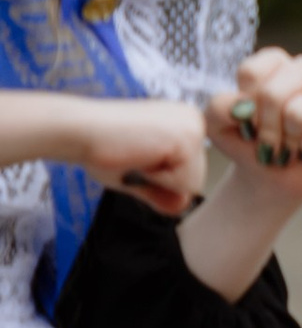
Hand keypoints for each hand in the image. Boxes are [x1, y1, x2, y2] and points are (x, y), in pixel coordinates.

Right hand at [72, 96, 208, 217]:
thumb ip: (163, 191)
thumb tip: (182, 207)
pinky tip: (139, 155)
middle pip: (196, 179)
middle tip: (134, 155)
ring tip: (136, 155)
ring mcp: (193, 127)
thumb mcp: (139, 174)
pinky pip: (184, 184)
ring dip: (158, 180)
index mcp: (184, 124)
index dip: (159, 177)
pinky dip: (157, 180)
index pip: (190, 173)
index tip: (136, 154)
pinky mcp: (188, 137)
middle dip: (161, 180)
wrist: (79, 129)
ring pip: (192, 183)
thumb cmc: (100, 146)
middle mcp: (193, 120)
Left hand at [215, 49, 301, 200]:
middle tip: (267, 145)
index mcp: (273, 63)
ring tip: (288, 149)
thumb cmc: (247, 144)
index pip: (253, 72)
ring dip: (288, 141)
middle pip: (274, 93)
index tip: (246, 124)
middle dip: (265, 130)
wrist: (271, 177)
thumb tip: (241, 104)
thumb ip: (219, 107)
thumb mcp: (218, 127)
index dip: (246, 106)